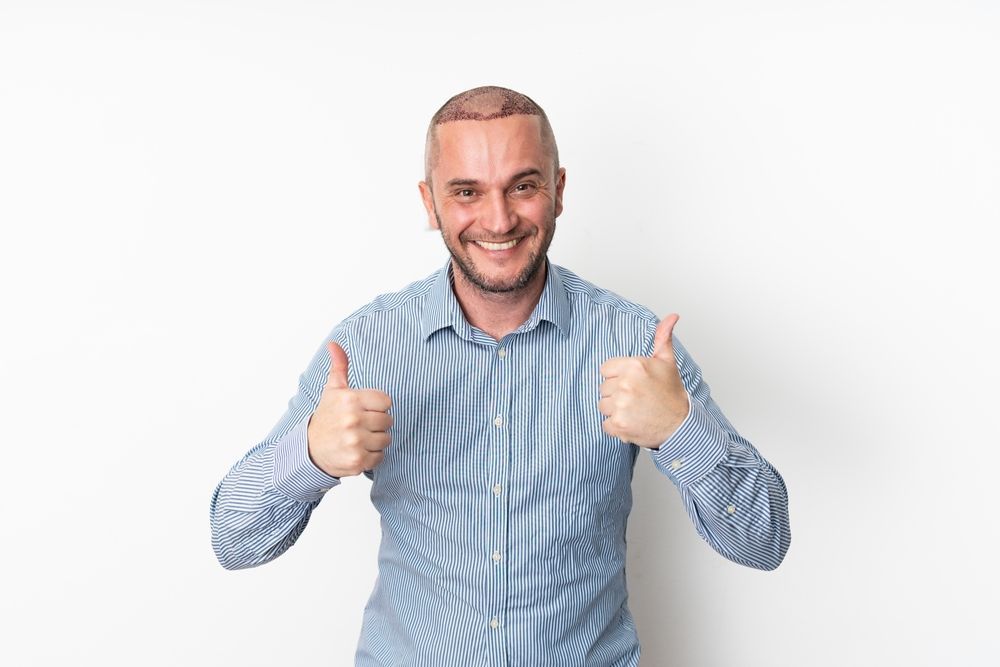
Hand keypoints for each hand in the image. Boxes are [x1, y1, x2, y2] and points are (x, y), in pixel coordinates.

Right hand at [306, 342, 392, 476]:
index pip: (386, 401)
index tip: (365, 409)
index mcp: (350, 399)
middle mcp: (352, 420)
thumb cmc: (326, 417)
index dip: (377, 406)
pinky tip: (358, 450)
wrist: (310, 450)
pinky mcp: (358, 460)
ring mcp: (355, 441)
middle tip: (361, 425)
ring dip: (376, 440)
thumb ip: (339, 366)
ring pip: (386, 439)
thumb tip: (334, 344)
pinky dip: (372, 456)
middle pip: (388, 420)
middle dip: (377, 423)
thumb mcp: (332, 390)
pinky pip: (380, 456)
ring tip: (359, 438)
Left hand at [598, 314, 689, 447]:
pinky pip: (605, 424)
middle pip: (603, 388)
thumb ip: (662, 338)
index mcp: (634, 366)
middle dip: (616, 394)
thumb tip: (672, 317)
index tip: (632, 383)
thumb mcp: (667, 362)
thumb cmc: (672, 394)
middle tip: (636, 398)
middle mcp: (626, 384)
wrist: (680, 425)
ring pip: (603, 405)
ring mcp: (621, 406)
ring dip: (615, 410)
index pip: (605, 369)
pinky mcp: (619, 425)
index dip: (617, 377)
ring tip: (634, 410)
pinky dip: (616, 427)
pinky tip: (632, 422)